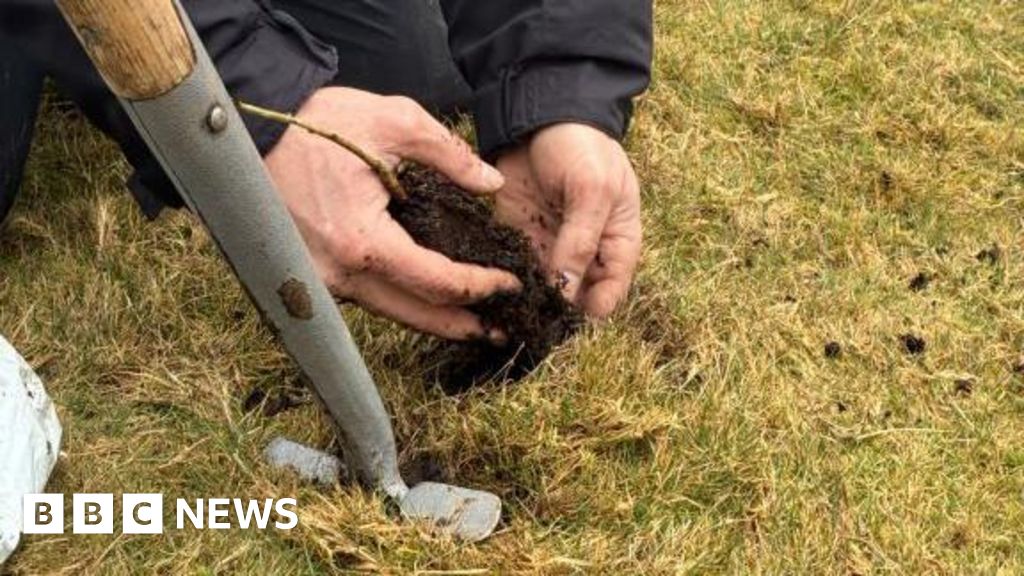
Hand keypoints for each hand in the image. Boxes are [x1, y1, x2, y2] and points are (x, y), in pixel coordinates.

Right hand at [264, 87, 519, 340]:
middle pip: (415, 316)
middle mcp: (338, 275)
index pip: (436, 282)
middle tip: (504, 330)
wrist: (248, 132)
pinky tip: (426, 297)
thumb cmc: (315, 125)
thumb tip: (491, 184)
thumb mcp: (392, 120)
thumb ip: (448, 153)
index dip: (480, 287)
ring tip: (474, 321)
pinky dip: (401, 301)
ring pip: (389, 312)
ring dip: (433, 319)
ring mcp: (319, 281)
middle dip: (463, 325)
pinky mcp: (311, 276)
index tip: (512, 284)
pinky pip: (367, 298)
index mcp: (362, 242)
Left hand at [495, 123, 640, 317]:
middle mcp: (585, 251)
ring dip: (527, 300)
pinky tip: (493, 288)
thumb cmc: (582, 146)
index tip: (570, 318)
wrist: (540, 113)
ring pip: (541, 289)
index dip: (593, 307)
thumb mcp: (591, 191)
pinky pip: (514, 269)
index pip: (611, 290)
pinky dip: (505, 279)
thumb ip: (581, 241)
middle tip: (534, 321)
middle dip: (556, 309)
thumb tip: (568, 295)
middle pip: (574, 296)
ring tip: (511, 311)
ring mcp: (551, 246)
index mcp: (617, 241)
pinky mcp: (518, 237)